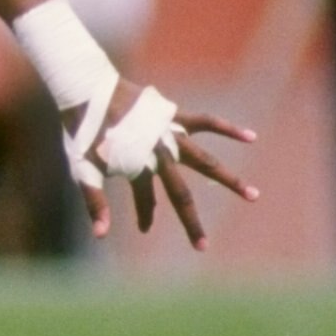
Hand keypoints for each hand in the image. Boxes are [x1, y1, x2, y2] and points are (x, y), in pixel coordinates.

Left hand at [77, 81, 260, 250]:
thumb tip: (100, 235)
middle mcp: (159, 153)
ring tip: (253, 196)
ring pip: (206, 162)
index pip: (147, 199)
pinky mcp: (174, 115)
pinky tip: (251, 138)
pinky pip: (206, 122)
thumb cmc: (82, 130)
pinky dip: (227, 130)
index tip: (143, 229)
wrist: (87, 88)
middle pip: (181, 194)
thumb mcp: (83, 168)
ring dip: (228, 180)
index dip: (145, 214)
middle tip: (202, 247)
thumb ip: (94, 201)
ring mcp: (170, 133)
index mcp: (137, 165)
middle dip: (190, 222)